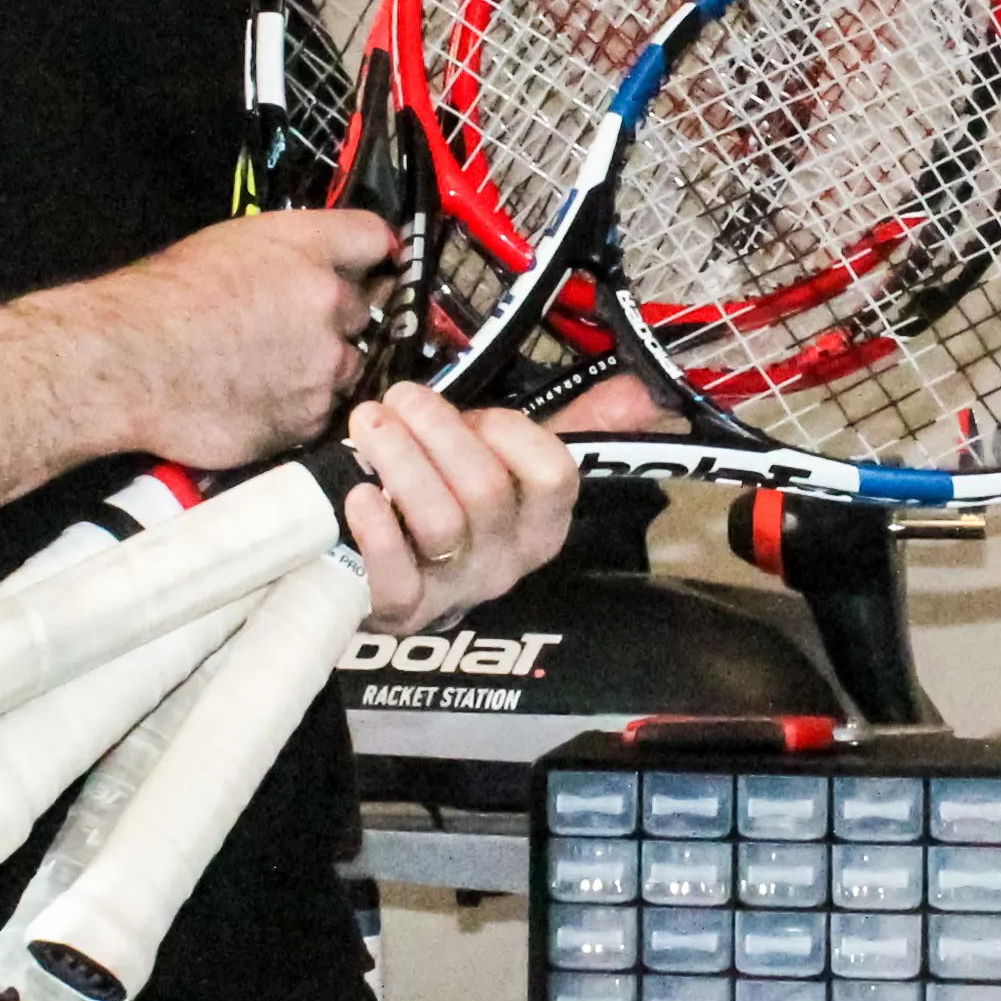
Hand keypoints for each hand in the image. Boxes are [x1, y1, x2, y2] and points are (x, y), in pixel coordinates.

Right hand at [70, 211, 392, 470]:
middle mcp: (330, 301)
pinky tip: (255, 397)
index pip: (376, 238)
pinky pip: (322, 410)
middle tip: (293, 327)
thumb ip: (287, 251)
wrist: (127, 362)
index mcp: (308, 247)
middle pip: (366, 307)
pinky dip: (297, 407)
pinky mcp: (310, 417)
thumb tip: (311, 262)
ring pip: (347, 364)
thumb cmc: (160, 300)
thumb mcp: (227, 244)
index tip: (371, 266)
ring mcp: (325, 364)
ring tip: (265, 368)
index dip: (373, 254)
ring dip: (319, 366)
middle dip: (338, 317)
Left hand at [341, 384, 583, 631]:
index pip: (553, 476)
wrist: (398, 575)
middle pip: (485, 491)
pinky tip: (357, 492)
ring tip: (369, 423)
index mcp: (542, 523)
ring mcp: (456, 588)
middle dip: (438, 431)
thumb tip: (643, 389)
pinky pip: (396, 579)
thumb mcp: (515, 463)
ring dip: (399, 463)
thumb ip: (576, 424)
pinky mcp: (403, 611)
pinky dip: (376, 532)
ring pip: (439, 524)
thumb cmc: (458, 499)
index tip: (476, 413)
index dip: (511, 432)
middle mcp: (508, 559)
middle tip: (400, 397)